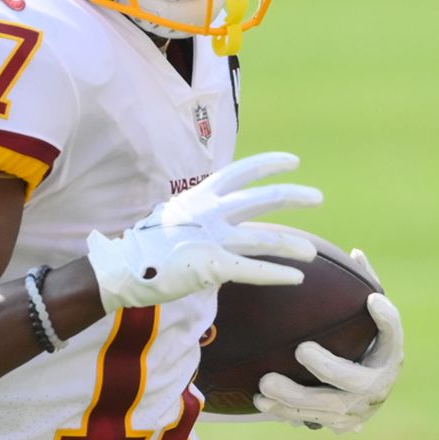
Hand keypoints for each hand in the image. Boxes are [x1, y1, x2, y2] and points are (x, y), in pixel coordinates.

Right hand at [85, 151, 318, 311]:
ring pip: (264, 239)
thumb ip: (194, 213)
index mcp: (200, 196)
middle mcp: (210, 212)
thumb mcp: (170, 215)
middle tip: (318, 198)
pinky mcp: (212, 267)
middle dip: (293, 196)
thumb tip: (206, 217)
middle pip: (263, 199)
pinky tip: (295, 277)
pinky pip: (253, 270)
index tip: (293, 162)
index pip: (241, 171)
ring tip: (312, 252)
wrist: (121, 268)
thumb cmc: (143, 245)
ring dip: (292, 245)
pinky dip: (276, 274)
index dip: (269, 164)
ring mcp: (212, 239)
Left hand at [256, 259, 402, 432]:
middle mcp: (379, 384)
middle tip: (301, 349)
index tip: (373, 300)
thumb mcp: (366, 320)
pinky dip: (288, 413)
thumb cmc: (362, 343)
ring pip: (328, 408)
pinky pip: (313, 421)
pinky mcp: (343, 426)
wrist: (368, 392)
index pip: (392, 335)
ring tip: (264, 384)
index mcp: (389, 355)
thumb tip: (354, 253)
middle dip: (327, 366)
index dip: (387, 320)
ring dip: (294, 397)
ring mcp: (361, 410)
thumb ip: (365, 287)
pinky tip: (262, 403)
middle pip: (354, 380)